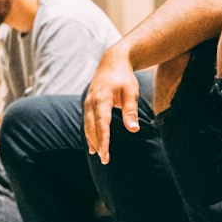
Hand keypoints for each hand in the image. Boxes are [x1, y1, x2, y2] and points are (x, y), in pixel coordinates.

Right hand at [83, 49, 139, 165]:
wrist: (112, 61)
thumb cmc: (124, 77)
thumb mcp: (131, 93)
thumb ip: (130, 112)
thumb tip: (133, 130)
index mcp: (102, 99)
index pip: (101, 124)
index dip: (103, 139)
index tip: (106, 153)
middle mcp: (91, 102)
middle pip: (92, 127)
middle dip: (97, 144)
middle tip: (105, 160)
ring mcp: (88, 102)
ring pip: (87, 125)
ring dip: (92, 140)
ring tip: (98, 155)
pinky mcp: (88, 103)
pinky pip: (87, 121)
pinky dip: (90, 132)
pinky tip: (94, 143)